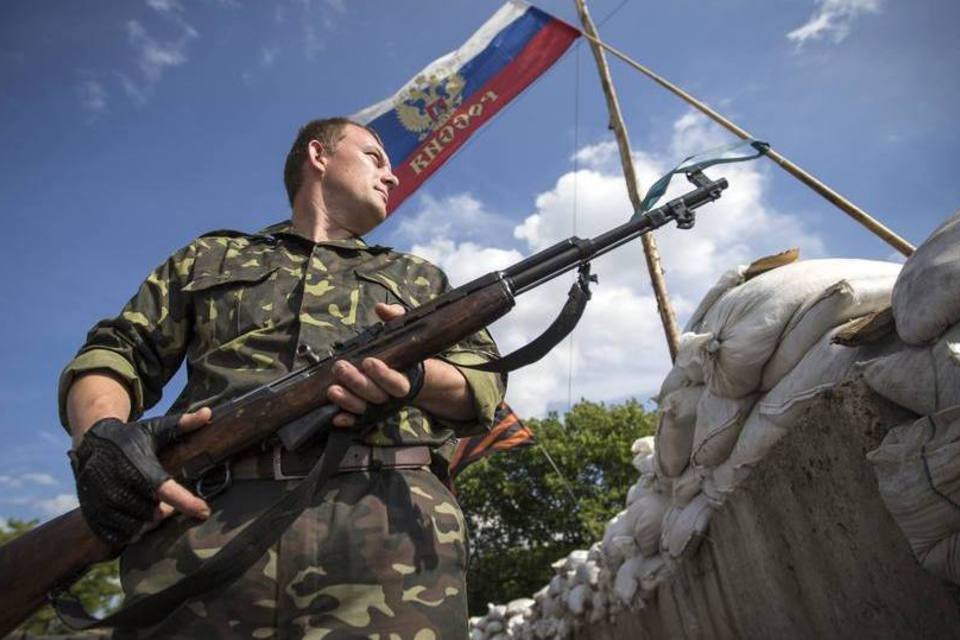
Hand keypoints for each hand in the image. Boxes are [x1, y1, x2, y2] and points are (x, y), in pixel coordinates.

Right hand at [71, 407, 212, 545]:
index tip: (204, 511)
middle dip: (166, 511)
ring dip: (149, 522)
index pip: (165, 489)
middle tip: (169, 503)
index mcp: (138, 466)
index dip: (186, 502)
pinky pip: (117, 535)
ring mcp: (102, 502)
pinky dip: (131, 531)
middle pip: (153, 514)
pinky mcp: (92, 514)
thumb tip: (208, 413)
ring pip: (136, 526)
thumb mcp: (155, 428)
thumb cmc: (131, 437)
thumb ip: (182, 424)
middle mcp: (118, 486)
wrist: (90, 443)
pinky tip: (136, 518)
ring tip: (154, 508)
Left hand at [326, 303, 418, 427]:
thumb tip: (381, 308)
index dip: (383, 375)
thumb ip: (395, 319)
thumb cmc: (403, 353)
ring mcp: (378, 406)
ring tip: (332, 389)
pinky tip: (334, 416)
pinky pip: (357, 420)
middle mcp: (391, 396)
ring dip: (348, 400)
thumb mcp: (402, 333)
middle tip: (340, 367)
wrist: (411, 377)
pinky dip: (346, 419)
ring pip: (364, 408)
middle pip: (376, 395)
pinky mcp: (367, 413)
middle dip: (357, 383)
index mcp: (404, 378)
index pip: (396, 382)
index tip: (369, 361)